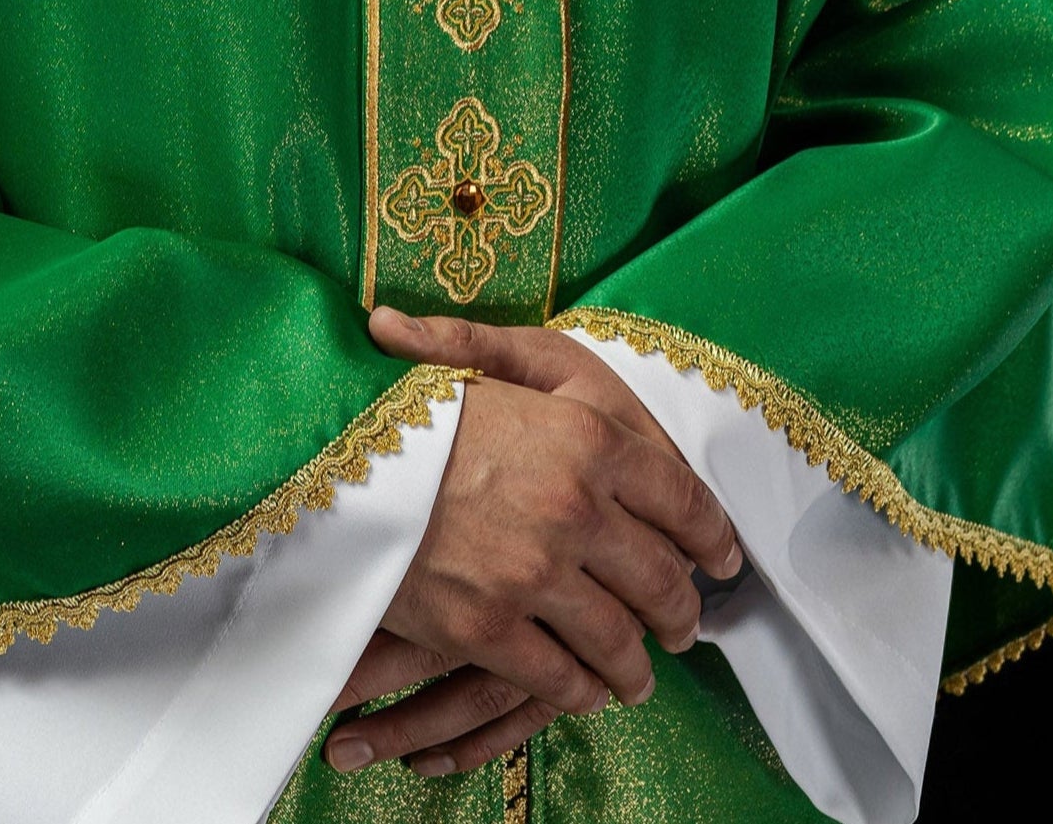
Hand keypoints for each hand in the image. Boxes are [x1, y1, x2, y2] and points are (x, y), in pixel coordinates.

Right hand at [323, 307, 741, 780]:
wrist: (329, 451)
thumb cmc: (411, 401)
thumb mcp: (490, 359)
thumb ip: (557, 383)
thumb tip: (596, 407)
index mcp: (588, 434)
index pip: (683, 498)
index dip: (712, 536)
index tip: (723, 558)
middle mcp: (576, 505)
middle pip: (661, 579)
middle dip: (682, 611)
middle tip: (686, 626)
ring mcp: (534, 572)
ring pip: (618, 640)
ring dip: (636, 667)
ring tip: (638, 676)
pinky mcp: (488, 627)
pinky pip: (560, 678)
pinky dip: (581, 692)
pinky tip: (586, 691)